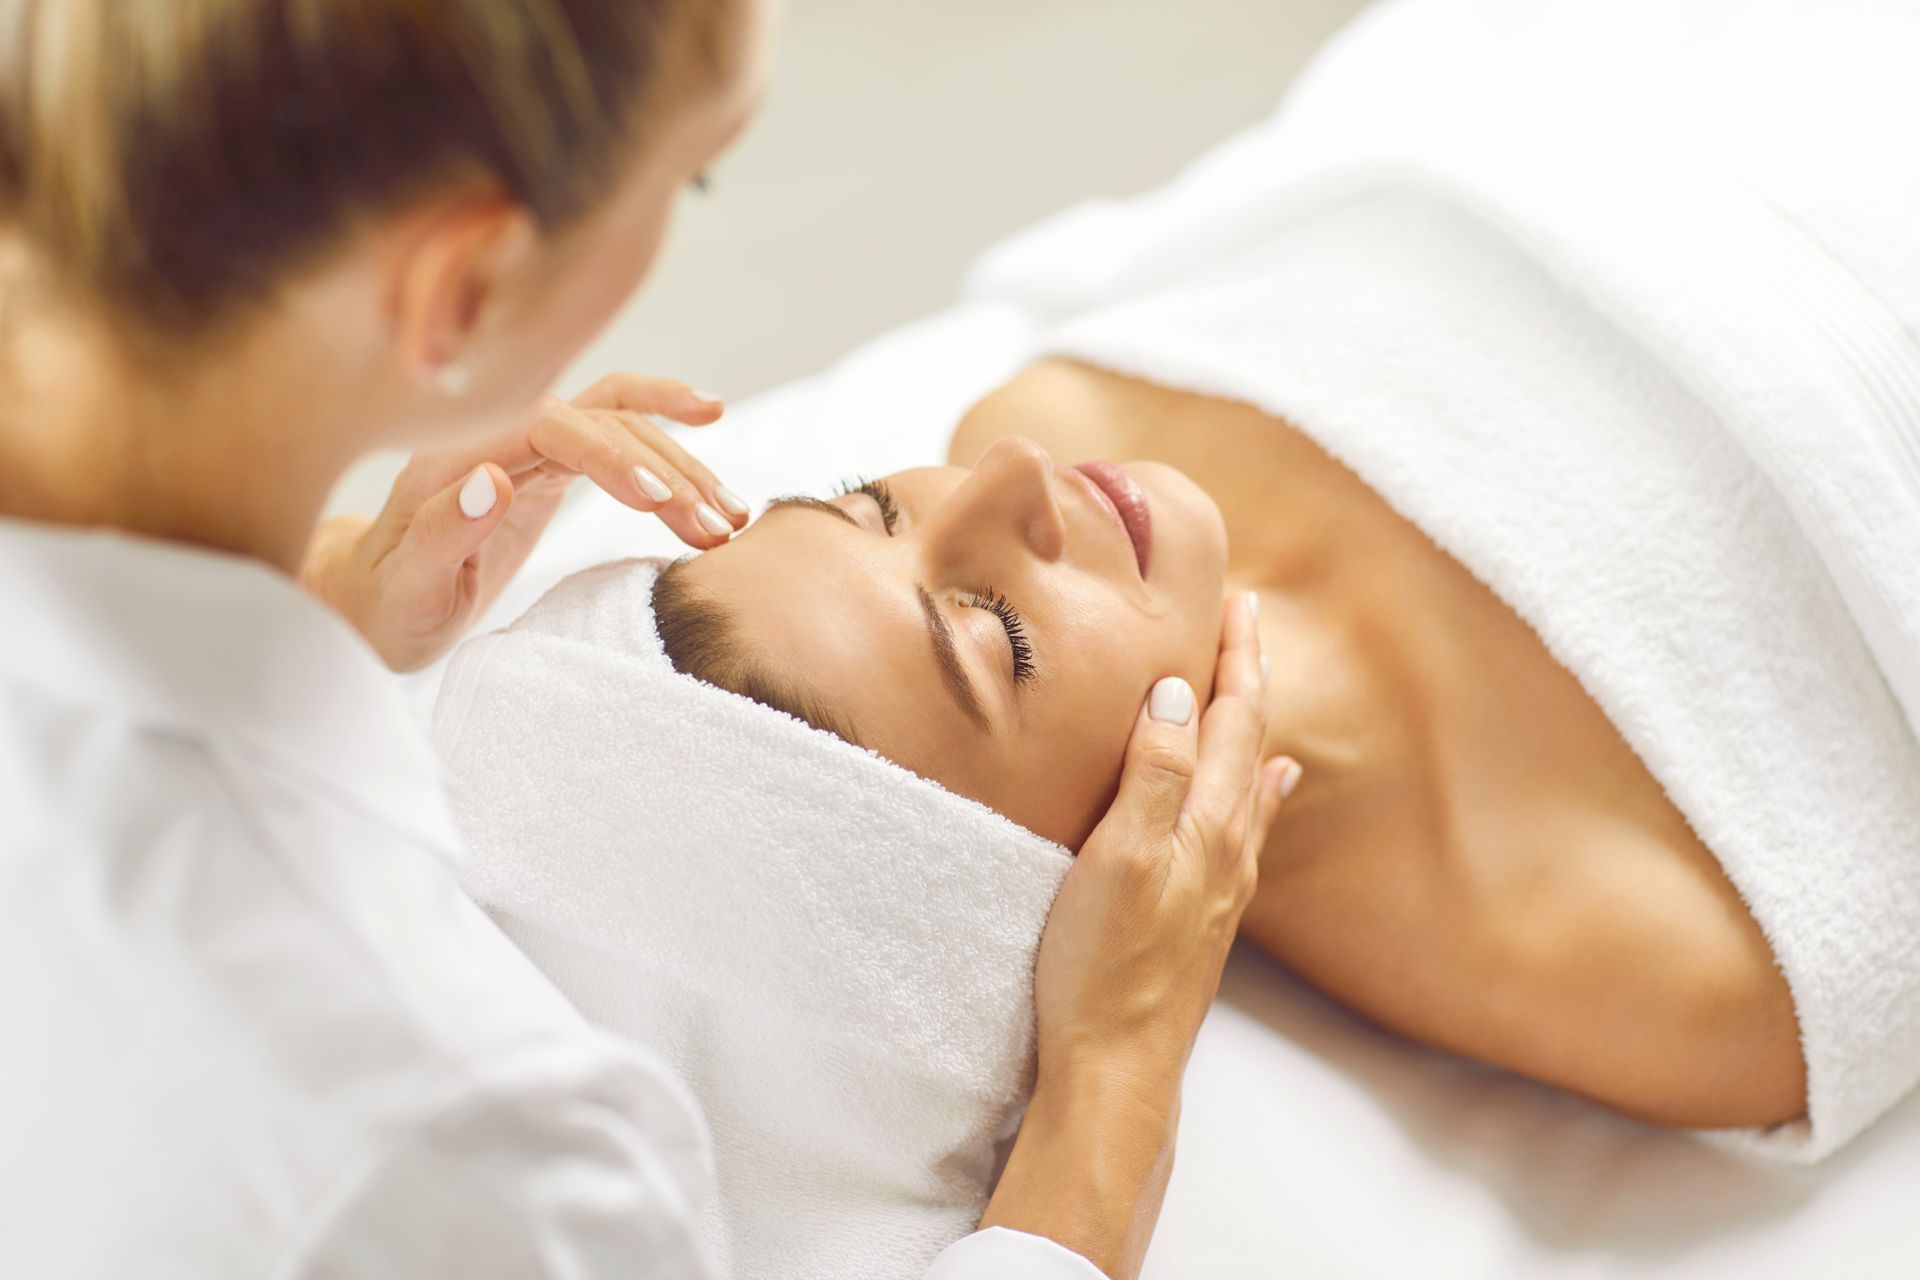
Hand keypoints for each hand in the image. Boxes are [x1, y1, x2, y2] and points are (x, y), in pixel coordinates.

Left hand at [303, 374, 747, 671]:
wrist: (374, 600)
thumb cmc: (385, 602)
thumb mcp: (406, 587)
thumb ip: (443, 532)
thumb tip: (495, 479)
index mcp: (460, 453)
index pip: (550, 426)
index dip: (610, 455)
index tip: (656, 501)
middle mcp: (499, 432)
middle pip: (601, 422)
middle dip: (667, 471)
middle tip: (716, 529)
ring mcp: (531, 444)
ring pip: (622, 427)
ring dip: (683, 467)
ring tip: (732, 520)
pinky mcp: (553, 464)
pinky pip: (619, 434)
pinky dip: (668, 436)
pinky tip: (711, 426)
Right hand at [980, 592, 1298, 1278]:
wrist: (1117, 1069)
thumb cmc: (1104, 966)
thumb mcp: (1118, 856)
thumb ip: (1152, 772)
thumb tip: (1176, 691)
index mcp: (1208, 823)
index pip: (1231, 717)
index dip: (1235, 657)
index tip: (1238, 601)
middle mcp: (1228, 848)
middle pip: (1247, 742)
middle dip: (1246, 678)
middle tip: (1243, 622)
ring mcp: (1220, 886)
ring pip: (1248, 783)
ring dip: (1248, 727)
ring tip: (1255, 690)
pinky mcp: (1203, 916)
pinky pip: (1242, 825)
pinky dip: (1255, 786)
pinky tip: (1266, 788)